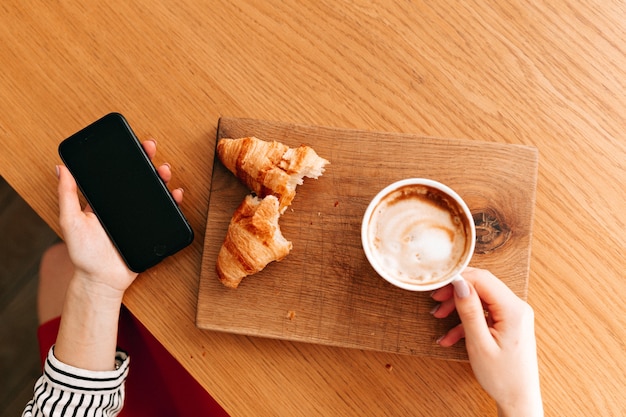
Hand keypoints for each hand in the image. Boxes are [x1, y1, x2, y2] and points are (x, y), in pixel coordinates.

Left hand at [57, 139, 183, 298]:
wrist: (103, 280)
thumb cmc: (83, 254)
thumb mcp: (69, 221)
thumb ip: (66, 196)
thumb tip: (61, 168)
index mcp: (104, 200)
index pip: (116, 173)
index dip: (125, 156)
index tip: (131, 142)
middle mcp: (123, 206)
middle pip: (138, 178)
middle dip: (147, 161)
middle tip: (150, 148)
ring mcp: (139, 217)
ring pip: (154, 192)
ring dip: (161, 178)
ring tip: (164, 171)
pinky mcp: (152, 229)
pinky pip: (166, 213)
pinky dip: (173, 201)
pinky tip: (175, 194)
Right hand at [431, 268, 542, 416]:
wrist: (519, 399)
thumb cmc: (502, 377)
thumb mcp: (479, 343)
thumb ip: (469, 311)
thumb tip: (460, 284)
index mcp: (513, 310)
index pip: (482, 279)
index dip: (458, 279)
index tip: (438, 286)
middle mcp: (517, 308)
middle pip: (481, 286)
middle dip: (456, 293)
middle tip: (436, 301)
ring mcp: (514, 315)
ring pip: (480, 299)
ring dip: (458, 307)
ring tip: (439, 317)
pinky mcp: (509, 323)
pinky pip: (484, 313)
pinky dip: (466, 321)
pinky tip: (451, 335)